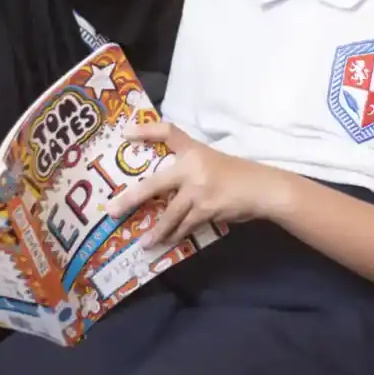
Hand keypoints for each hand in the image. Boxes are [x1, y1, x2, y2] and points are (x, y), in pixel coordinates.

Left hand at [106, 122, 293, 248]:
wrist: (261, 188)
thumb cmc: (235, 174)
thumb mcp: (211, 161)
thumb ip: (189, 169)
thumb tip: (164, 189)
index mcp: (194, 150)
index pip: (168, 132)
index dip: (146, 131)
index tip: (126, 133)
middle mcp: (192, 167)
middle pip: (153, 184)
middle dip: (131, 199)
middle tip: (112, 211)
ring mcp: (198, 190)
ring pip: (169, 215)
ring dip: (156, 231)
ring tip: (144, 243)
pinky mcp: (206, 209)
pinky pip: (184, 226)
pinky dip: (175, 236)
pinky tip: (167, 243)